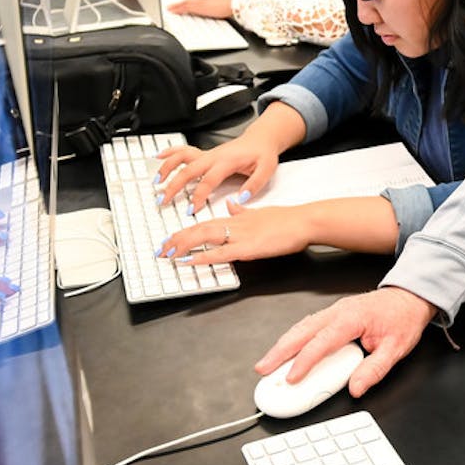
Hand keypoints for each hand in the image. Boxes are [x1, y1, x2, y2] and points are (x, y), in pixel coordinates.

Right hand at [155, 131, 281, 212]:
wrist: (261, 139)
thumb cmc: (263, 154)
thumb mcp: (267, 169)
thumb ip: (254, 184)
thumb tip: (240, 198)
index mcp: (227, 161)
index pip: (208, 181)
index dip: (198, 196)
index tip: (191, 209)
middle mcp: (214, 156)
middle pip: (188, 170)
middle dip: (174, 186)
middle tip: (164, 200)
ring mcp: (208, 154)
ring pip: (182, 157)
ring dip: (167, 168)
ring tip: (157, 182)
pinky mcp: (205, 154)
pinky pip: (184, 151)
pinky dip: (170, 152)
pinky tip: (159, 157)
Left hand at [158, 199, 308, 264]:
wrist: (304, 221)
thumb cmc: (287, 219)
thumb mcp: (260, 211)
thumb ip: (243, 210)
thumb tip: (230, 204)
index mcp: (236, 218)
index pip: (204, 223)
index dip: (185, 231)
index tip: (170, 238)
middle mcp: (234, 225)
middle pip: (198, 229)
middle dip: (177, 240)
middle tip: (161, 249)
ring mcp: (240, 236)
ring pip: (205, 238)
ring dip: (183, 245)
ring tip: (168, 253)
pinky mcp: (249, 248)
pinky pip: (221, 252)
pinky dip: (203, 256)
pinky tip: (190, 260)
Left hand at [167, 0, 232, 18]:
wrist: (233, 3)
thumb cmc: (231, 7)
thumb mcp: (222, 9)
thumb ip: (216, 11)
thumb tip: (217, 15)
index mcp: (208, 1)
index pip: (194, 2)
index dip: (186, 4)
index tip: (180, 6)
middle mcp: (203, 0)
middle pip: (188, 1)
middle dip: (178, 5)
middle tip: (170, 7)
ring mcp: (200, 2)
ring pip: (185, 3)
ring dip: (176, 5)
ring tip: (169, 8)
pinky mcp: (199, 6)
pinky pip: (185, 6)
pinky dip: (178, 7)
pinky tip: (172, 10)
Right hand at [256, 288, 435, 397]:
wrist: (409, 297)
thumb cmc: (402, 319)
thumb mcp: (396, 348)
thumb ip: (375, 369)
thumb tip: (356, 388)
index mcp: (352, 318)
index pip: (321, 342)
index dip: (304, 362)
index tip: (292, 378)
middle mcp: (338, 311)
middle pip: (301, 331)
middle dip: (279, 351)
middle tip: (263, 369)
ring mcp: (333, 311)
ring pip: (301, 327)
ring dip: (282, 344)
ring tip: (267, 363)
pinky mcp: (332, 314)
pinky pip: (307, 325)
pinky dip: (292, 338)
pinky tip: (285, 350)